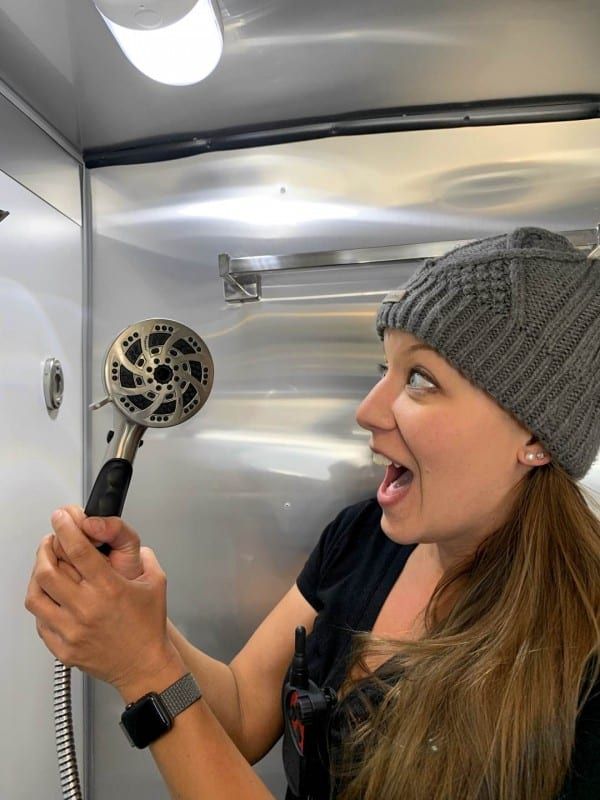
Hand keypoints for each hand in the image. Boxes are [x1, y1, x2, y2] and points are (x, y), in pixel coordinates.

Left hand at [25, 508, 174, 692]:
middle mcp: (87, 608)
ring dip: (37, 574)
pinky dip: (42, 602)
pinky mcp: (62, 648)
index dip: (65, 528)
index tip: (60, 517)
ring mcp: (71, 630)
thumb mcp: (156, 581)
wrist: (144, 666)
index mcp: (109, 589)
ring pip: (36, 594)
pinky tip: (51, 596)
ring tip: (46, 566)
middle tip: (51, 540)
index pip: (77, 550)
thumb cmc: (148, 626)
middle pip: (48, 570)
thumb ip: (142, 554)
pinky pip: (39, 620)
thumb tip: (122, 537)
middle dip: (45, 548)